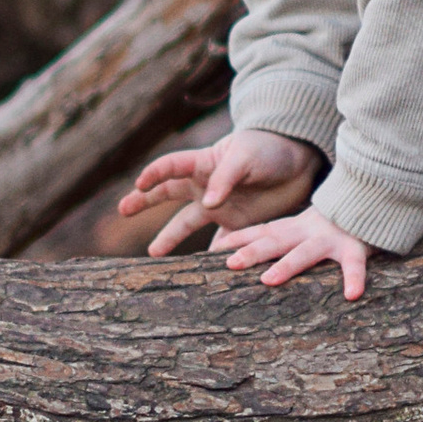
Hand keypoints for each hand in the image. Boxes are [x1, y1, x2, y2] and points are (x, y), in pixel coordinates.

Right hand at [119, 126, 318, 258]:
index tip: (139, 185)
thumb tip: (207, 203)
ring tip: (152, 254)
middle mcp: (205, 187)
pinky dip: (208, 257)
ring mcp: (219, 207)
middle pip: (167, 194)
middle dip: (144, 200)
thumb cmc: (269, 149)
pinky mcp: (237, 224)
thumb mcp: (246, 157)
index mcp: (204, 163)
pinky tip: (195, 272)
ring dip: (169, 236)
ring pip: (186, 223)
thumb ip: (226, 178)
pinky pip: (218, 243)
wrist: (299, 161)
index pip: (170, 167)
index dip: (153, 174)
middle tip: (123, 209)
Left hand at [210, 209, 371, 299]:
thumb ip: (283, 235)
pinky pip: (355, 265)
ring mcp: (331, 239)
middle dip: (252, 251)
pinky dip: (354, 278)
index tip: (216, 250)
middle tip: (230, 264)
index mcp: (294, 228)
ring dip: (287, 265)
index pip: (262, 231)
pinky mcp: (356, 247)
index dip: (239, 239)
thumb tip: (244, 247)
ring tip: (268, 280)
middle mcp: (308, 232)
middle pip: (275, 241)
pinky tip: (353, 295)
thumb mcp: (306, 226)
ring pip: (305, 252)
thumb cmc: (337, 221)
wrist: (373, 197)